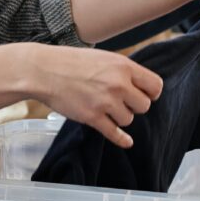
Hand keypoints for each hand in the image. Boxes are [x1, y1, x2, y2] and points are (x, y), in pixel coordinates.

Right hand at [24, 45, 162, 148]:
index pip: (155, 86)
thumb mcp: (104, 58)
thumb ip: (124, 71)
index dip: (151, 92)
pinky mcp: (92, 117)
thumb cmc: (72, 62)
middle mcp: (118, 84)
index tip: (144, 95)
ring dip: (120, 117)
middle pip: (144, 106)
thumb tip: (140, 85)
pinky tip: (127, 142)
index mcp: (124, 66)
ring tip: (106, 107)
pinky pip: (114, 133)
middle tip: (122, 102)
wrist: (44, 70)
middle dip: (134, 106)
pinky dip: (122, 139)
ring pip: (129, 119)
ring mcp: (105, 102)